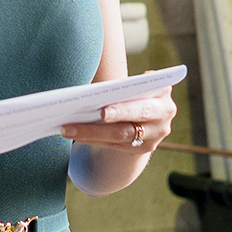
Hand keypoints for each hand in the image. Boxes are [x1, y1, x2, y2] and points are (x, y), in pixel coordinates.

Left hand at [61, 88, 176, 152]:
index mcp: (163, 92)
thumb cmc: (135, 89)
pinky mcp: (145, 147)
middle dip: (102, 126)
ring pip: (120, 136)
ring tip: (66, 129)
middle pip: (128, 124)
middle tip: (74, 126)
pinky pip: (115, 145)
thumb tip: (88, 93)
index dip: (122, 110)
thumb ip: (125, 86)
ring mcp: (156, 134)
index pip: (141, 103)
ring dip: (90, 133)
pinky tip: (75, 134)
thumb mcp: (136, 84)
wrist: (150, 111)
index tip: (102, 112)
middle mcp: (164, 114)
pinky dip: (94, 138)